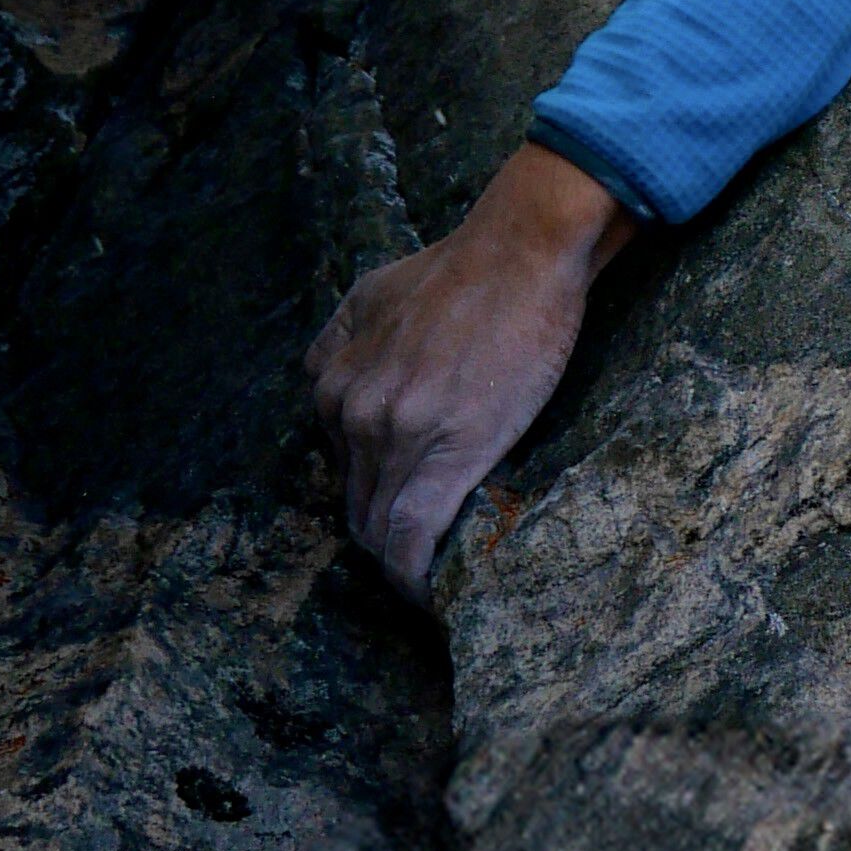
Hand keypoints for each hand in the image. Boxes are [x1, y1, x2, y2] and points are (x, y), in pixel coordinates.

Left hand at [308, 141, 633, 598]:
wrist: (519, 254)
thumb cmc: (460, 268)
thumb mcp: (370, 292)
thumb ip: (341, 339)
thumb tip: (331, 372)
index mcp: (335, 379)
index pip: (338, 466)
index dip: (368, 496)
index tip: (395, 514)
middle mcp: (352, 410)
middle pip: (355, 503)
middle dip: (381, 534)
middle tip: (418, 554)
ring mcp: (394, 434)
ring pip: (380, 525)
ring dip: (399, 560)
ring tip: (426, 579)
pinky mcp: (445, 455)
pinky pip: (411, 537)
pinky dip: (411, 577)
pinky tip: (424, 597)